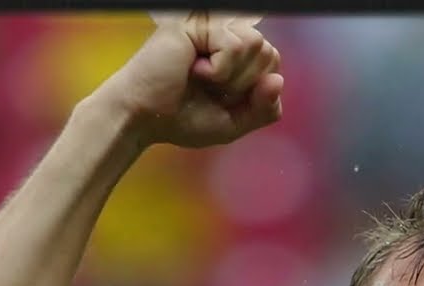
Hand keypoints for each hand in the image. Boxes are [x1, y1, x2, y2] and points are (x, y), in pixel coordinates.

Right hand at [95, 12, 282, 148]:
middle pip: (269, 52)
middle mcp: (224, 34)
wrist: (144, 119)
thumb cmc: (182, 119)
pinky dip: (220, 69)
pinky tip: (194, 69)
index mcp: (234, 54)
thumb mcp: (235, 123)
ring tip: (203, 78)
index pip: (272, 61)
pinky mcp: (197, 24)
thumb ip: (264, 108)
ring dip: (233, 76)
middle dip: (245, 83)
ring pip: (257, 44)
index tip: (223, 97)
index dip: (255, 88)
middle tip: (211, 89)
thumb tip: (278, 80)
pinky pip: (235, 45)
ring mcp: (210, 26)